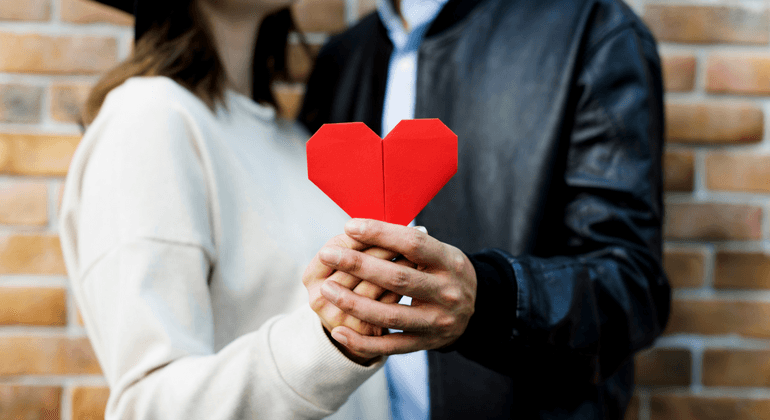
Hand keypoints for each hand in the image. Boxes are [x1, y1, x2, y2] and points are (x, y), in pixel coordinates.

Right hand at [303, 233, 411, 363]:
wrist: (354, 325)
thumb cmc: (352, 283)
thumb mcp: (345, 264)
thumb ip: (357, 245)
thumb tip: (386, 227)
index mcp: (311, 275)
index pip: (339, 245)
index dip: (366, 233)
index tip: (389, 224)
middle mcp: (319, 298)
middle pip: (356, 265)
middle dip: (385, 248)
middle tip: (411, 236)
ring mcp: (338, 319)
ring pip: (373, 285)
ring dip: (398, 268)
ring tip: (416, 256)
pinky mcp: (360, 333)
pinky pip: (386, 307)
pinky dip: (400, 291)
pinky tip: (414, 280)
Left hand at [317, 219, 476, 356]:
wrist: (478, 308)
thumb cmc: (443, 271)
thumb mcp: (437, 251)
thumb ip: (406, 242)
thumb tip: (361, 228)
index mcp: (449, 262)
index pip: (412, 244)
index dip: (380, 233)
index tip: (350, 226)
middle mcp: (447, 292)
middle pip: (397, 278)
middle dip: (358, 265)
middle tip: (328, 254)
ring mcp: (437, 321)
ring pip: (391, 314)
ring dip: (354, 303)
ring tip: (327, 289)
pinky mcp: (427, 343)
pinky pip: (390, 346)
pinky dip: (362, 341)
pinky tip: (338, 331)